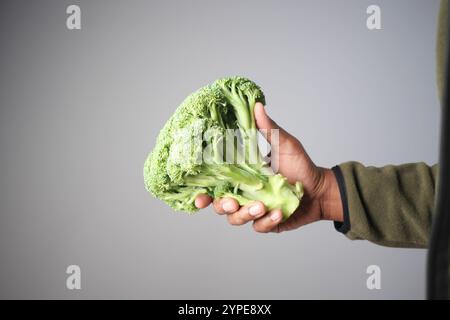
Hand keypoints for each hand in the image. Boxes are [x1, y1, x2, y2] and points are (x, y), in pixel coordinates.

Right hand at [195, 102, 342, 232]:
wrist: (320, 189)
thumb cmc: (300, 165)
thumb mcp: (284, 144)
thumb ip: (269, 129)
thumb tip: (258, 105)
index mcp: (241, 177)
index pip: (215, 186)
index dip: (203, 194)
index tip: (198, 197)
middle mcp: (244, 195)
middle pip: (220, 207)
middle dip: (222, 206)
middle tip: (232, 202)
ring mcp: (255, 210)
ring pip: (237, 219)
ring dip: (246, 214)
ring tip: (262, 206)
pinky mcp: (268, 223)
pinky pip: (259, 227)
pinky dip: (267, 222)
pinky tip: (278, 213)